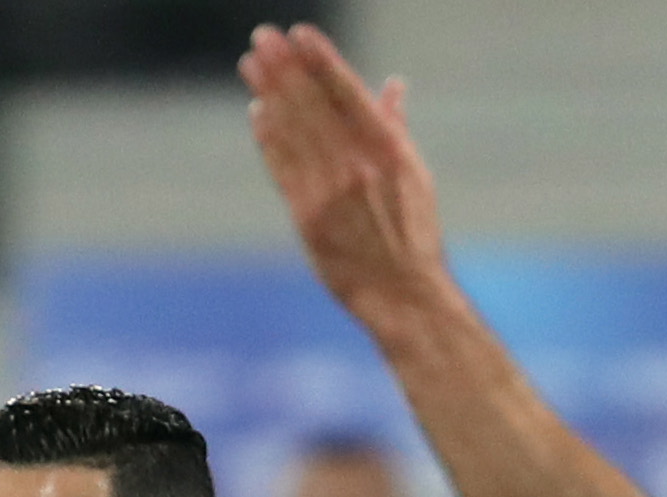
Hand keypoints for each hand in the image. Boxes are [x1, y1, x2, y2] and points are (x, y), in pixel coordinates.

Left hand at [242, 23, 449, 331]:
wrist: (404, 294)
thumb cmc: (414, 235)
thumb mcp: (415, 174)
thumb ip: (395, 127)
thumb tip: (392, 85)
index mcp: (387, 149)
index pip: (346, 92)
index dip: (320, 60)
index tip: (300, 33)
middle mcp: (356, 165)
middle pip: (312, 106)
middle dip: (284, 68)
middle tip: (263, 37)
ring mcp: (329, 192)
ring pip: (292, 132)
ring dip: (269, 94)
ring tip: (251, 63)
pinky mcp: (307, 218)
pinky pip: (282, 168)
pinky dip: (268, 138)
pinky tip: (256, 112)